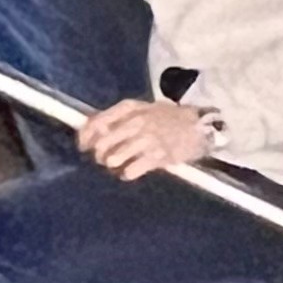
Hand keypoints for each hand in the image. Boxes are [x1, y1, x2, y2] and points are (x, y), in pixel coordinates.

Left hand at [77, 96, 210, 183]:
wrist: (199, 126)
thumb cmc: (167, 118)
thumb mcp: (142, 109)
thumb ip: (119, 118)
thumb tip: (92, 131)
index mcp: (130, 108)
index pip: (96, 122)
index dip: (85, 137)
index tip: (83, 146)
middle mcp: (136, 122)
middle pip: (102, 143)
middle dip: (99, 155)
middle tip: (104, 159)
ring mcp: (147, 139)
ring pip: (113, 158)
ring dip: (112, 165)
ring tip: (118, 165)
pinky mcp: (157, 156)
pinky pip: (130, 171)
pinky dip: (127, 174)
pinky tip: (130, 172)